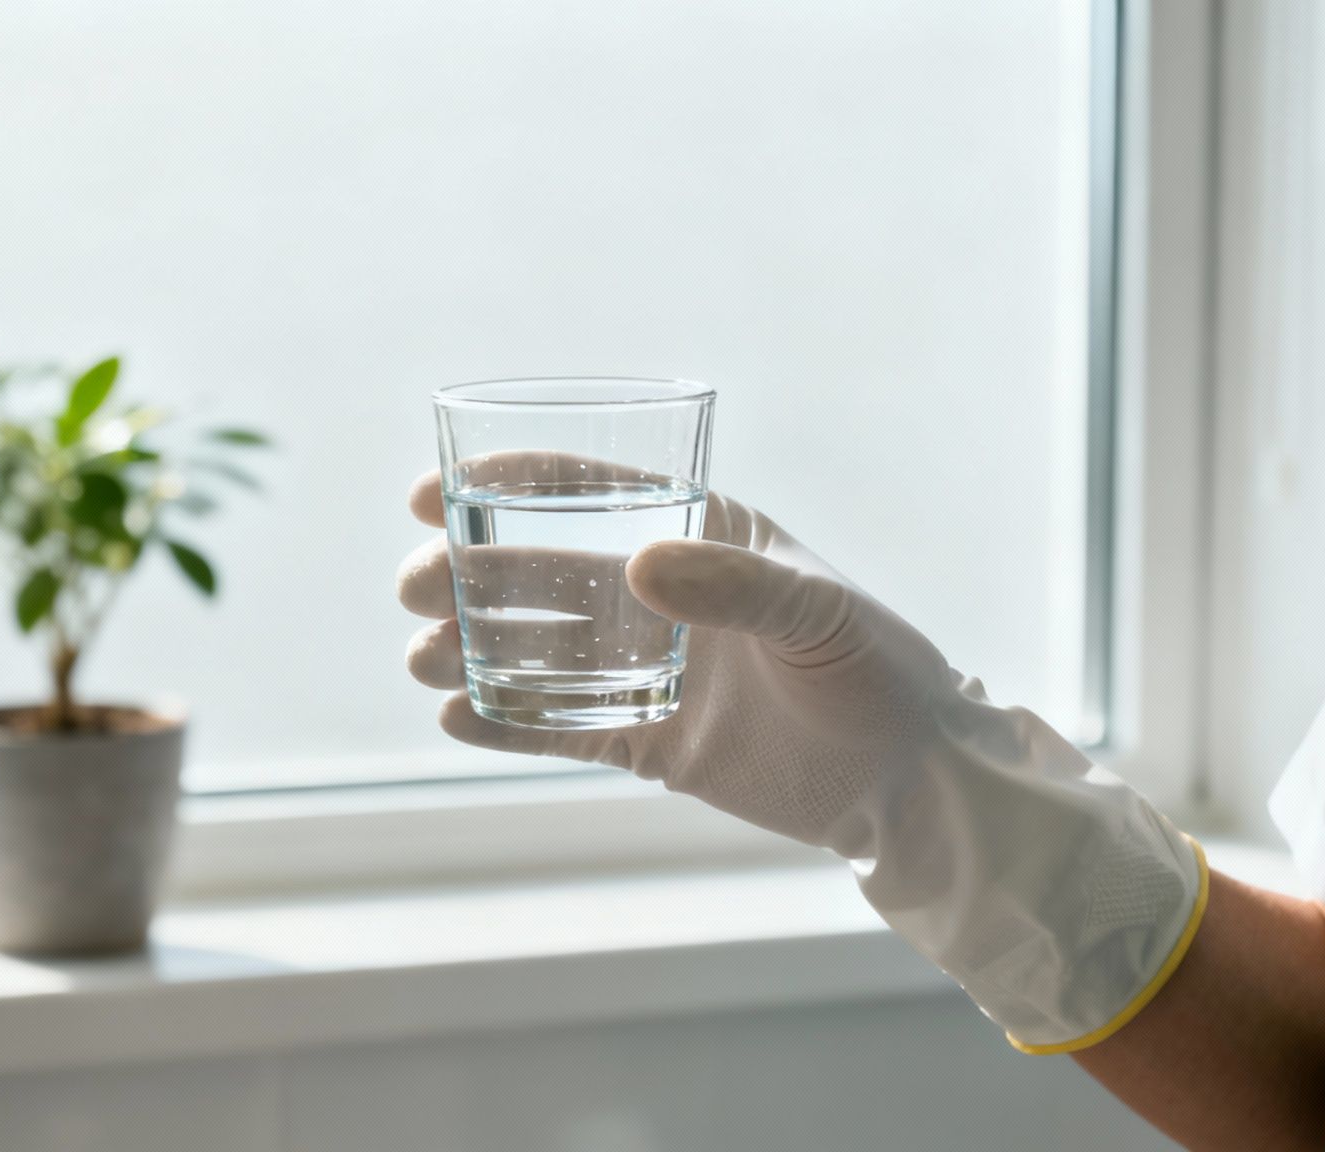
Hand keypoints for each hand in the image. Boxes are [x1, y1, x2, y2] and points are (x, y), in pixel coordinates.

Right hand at [396, 458, 956, 857]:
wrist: (910, 782)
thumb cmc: (879, 671)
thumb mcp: (816, 614)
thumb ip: (734, 586)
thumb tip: (636, 566)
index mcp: (700, 534)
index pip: (591, 491)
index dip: (507, 484)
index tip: (434, 492)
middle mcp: (661, 594)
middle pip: (541, 571)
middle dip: (466, 573)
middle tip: (414, 585)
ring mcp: (648, 669)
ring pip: (537, 651)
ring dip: (470, 648)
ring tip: (420, 657)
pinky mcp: (646, 741)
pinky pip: (559, 728)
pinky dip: (504, 724)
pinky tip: (454, 718)